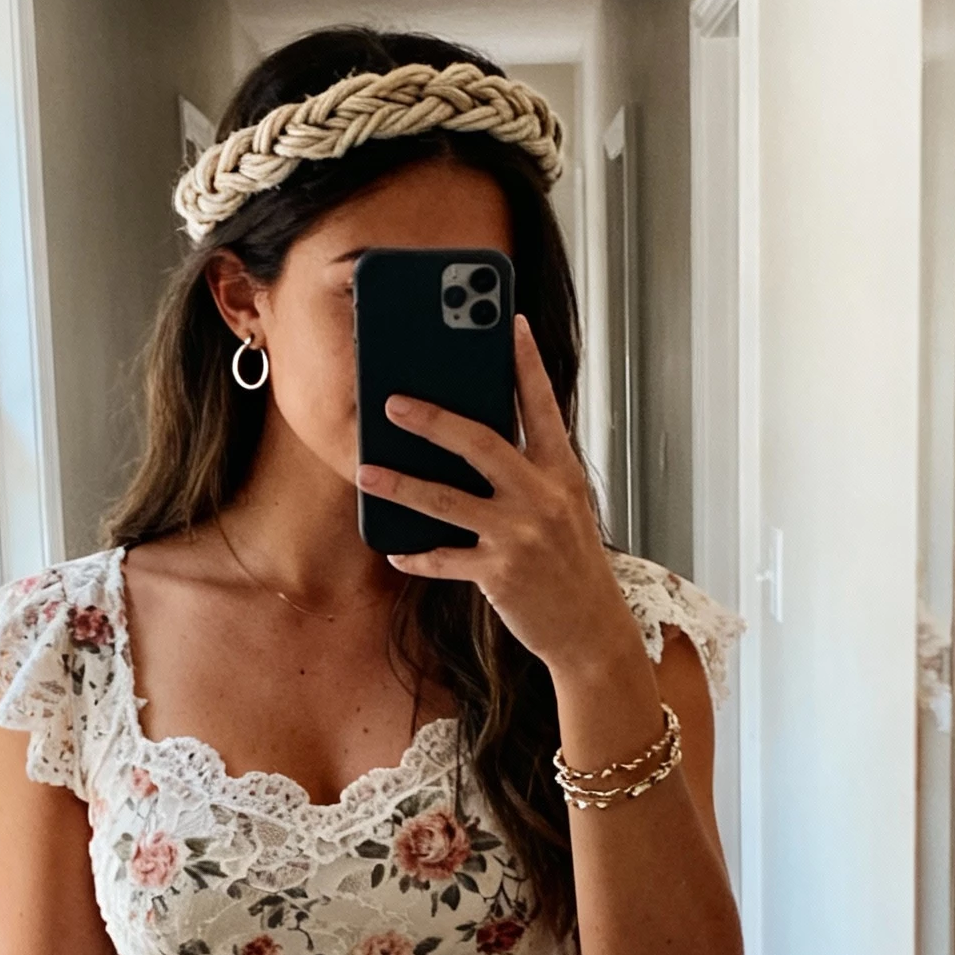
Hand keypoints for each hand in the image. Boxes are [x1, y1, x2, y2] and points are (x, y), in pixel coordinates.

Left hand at [355, 314, 639, 676]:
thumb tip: (473, 442)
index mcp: (562, 473)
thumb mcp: (563, 507)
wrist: (590, 629)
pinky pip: (444, 559)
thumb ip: (528, 472)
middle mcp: (542, 498)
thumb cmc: (570, 564)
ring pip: (446, 501)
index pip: (543, 407)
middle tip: (392, 402)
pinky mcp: (499, 574)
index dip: (526, 364)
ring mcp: (519, 536)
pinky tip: (395, 548)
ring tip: (365, 472)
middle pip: (481, 444)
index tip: (510, 324)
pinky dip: (417, 555)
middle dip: (433, 420)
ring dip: (400, 485)